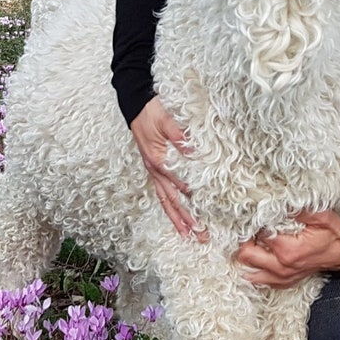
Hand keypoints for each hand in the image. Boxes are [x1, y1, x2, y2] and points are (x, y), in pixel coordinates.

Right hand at [130, 96, 206, 238]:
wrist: (135, 105)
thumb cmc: (150, 112)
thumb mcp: (166, 120)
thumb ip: (179, 137)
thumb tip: (193, 151)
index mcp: (157, 159)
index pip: (176, 182)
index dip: (190, 195)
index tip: (205, 207)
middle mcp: (154, 169)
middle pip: (171, 200)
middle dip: (185, 218)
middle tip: (199, 234)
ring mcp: (153, 171)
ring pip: (166, 201)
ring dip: (178, 219)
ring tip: (189, 234)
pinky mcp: (154, 169)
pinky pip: (162, 194)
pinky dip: (170, 208)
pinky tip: (177, 217)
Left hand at [238, 210, 339, 288]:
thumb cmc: (333, 234)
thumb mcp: (319, 215)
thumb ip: (296, 209)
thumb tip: (277, 203)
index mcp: (288, 250)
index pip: (257, 235)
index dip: (253, 224)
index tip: (254, 216)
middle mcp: (282, 267)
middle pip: (246, 256)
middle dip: (243, 241)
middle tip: (247, 229)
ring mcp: (282, 277)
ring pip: (249, 271)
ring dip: (247, 257)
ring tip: (251, 243)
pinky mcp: (284, 281)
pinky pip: (260, 281)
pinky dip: (254, 269)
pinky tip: (257, 258)